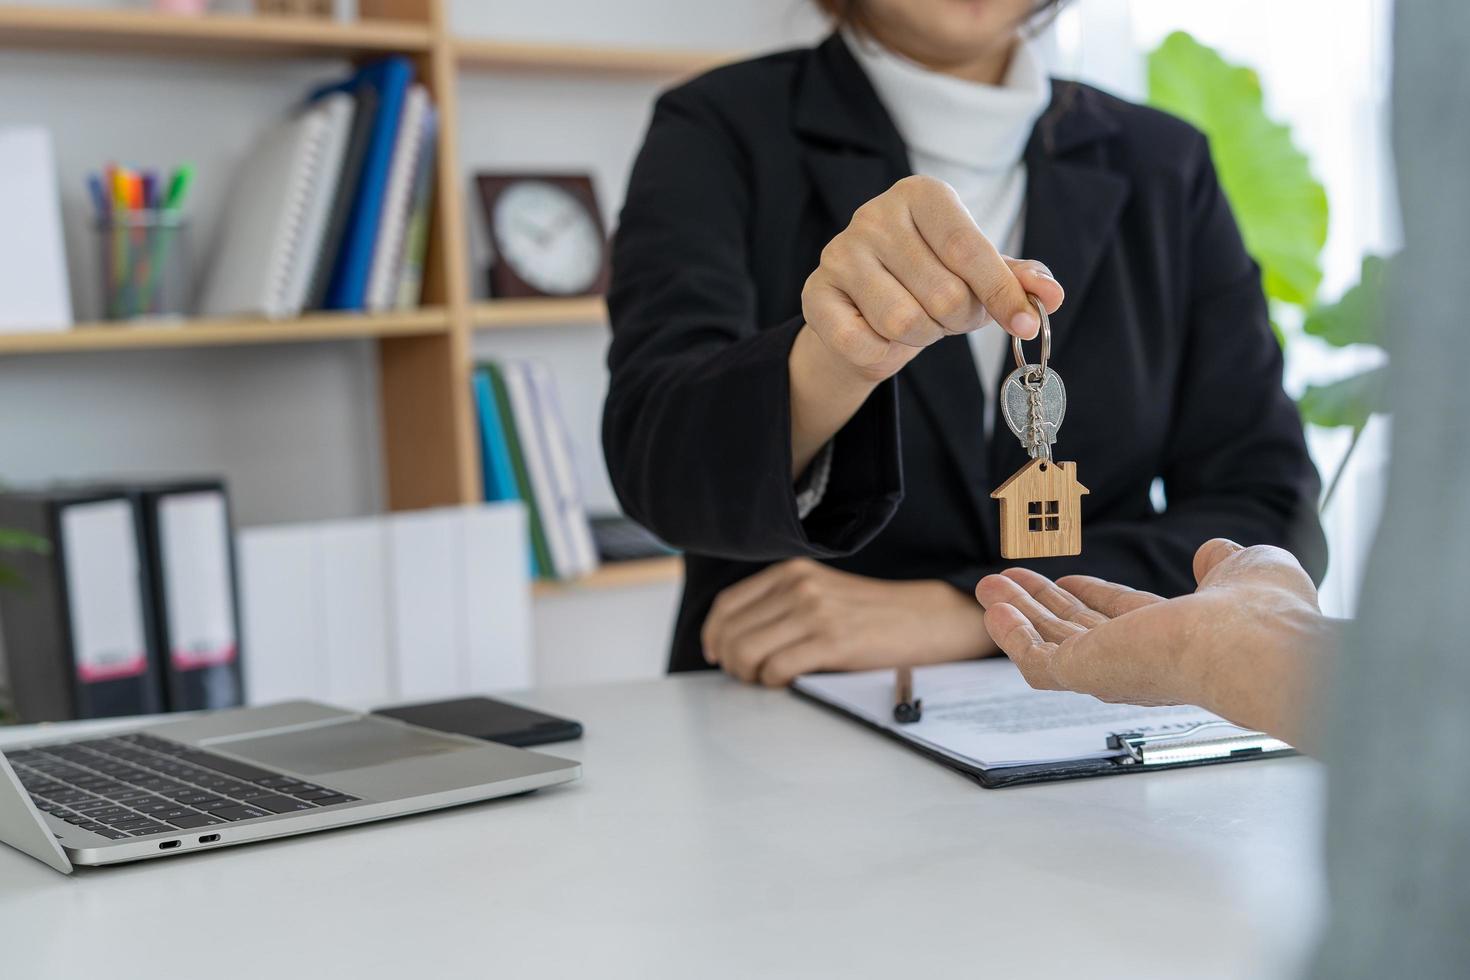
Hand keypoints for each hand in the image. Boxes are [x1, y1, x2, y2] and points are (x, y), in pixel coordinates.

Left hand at [703, 559, 995, 687]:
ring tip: (765, 680)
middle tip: (746, 676)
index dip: (714, 635)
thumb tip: (732, 639)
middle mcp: (798, 585)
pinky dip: (774, 682)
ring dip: (748, 675)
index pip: (727, 605)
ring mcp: (814, 611)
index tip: (717, 655)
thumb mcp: (818, 592)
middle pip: (732, 631)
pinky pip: (777, 668)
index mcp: (790, 571)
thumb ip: (779, 604)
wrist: (921, 619)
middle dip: (730, 661)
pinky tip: (788, 682)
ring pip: (747, 651)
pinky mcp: (831, 640)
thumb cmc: (867, 614)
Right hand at [798, 174, 1064, 385]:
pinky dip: (885, 355)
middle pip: (943, 294)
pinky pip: (865, 345)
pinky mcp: (815, 294)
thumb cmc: (929, 280)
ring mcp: (839, 253)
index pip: (969, 249)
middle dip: (957, 319)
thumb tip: (1052, 296)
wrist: (862, 307)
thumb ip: (1017, 280)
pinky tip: (882, 337)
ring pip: (905, 322)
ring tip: (917, 322)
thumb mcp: (978, 274)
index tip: (1028, 325)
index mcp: (922, 195)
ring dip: (922, 337)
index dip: (1002, 293)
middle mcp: (874, 214)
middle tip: (949, 315)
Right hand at [974, 539, 1338, 747]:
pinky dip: (1012, 637)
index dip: (1093, 596)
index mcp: (1176, 638)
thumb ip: (1223, 562)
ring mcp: (1112, 669)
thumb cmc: (1263, 615)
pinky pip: (1038, 662)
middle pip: (1077, 631)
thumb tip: (1212, 552)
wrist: (1255, 645)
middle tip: (1008, 581)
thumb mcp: (1244, 570)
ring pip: (1051, 644)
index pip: (1122, 618)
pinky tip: (996, 610)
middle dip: (1041, 604)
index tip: (1068, 578)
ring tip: (988, 586)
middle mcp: (1140, 659)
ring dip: (1019, 613)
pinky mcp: (1087, 673)